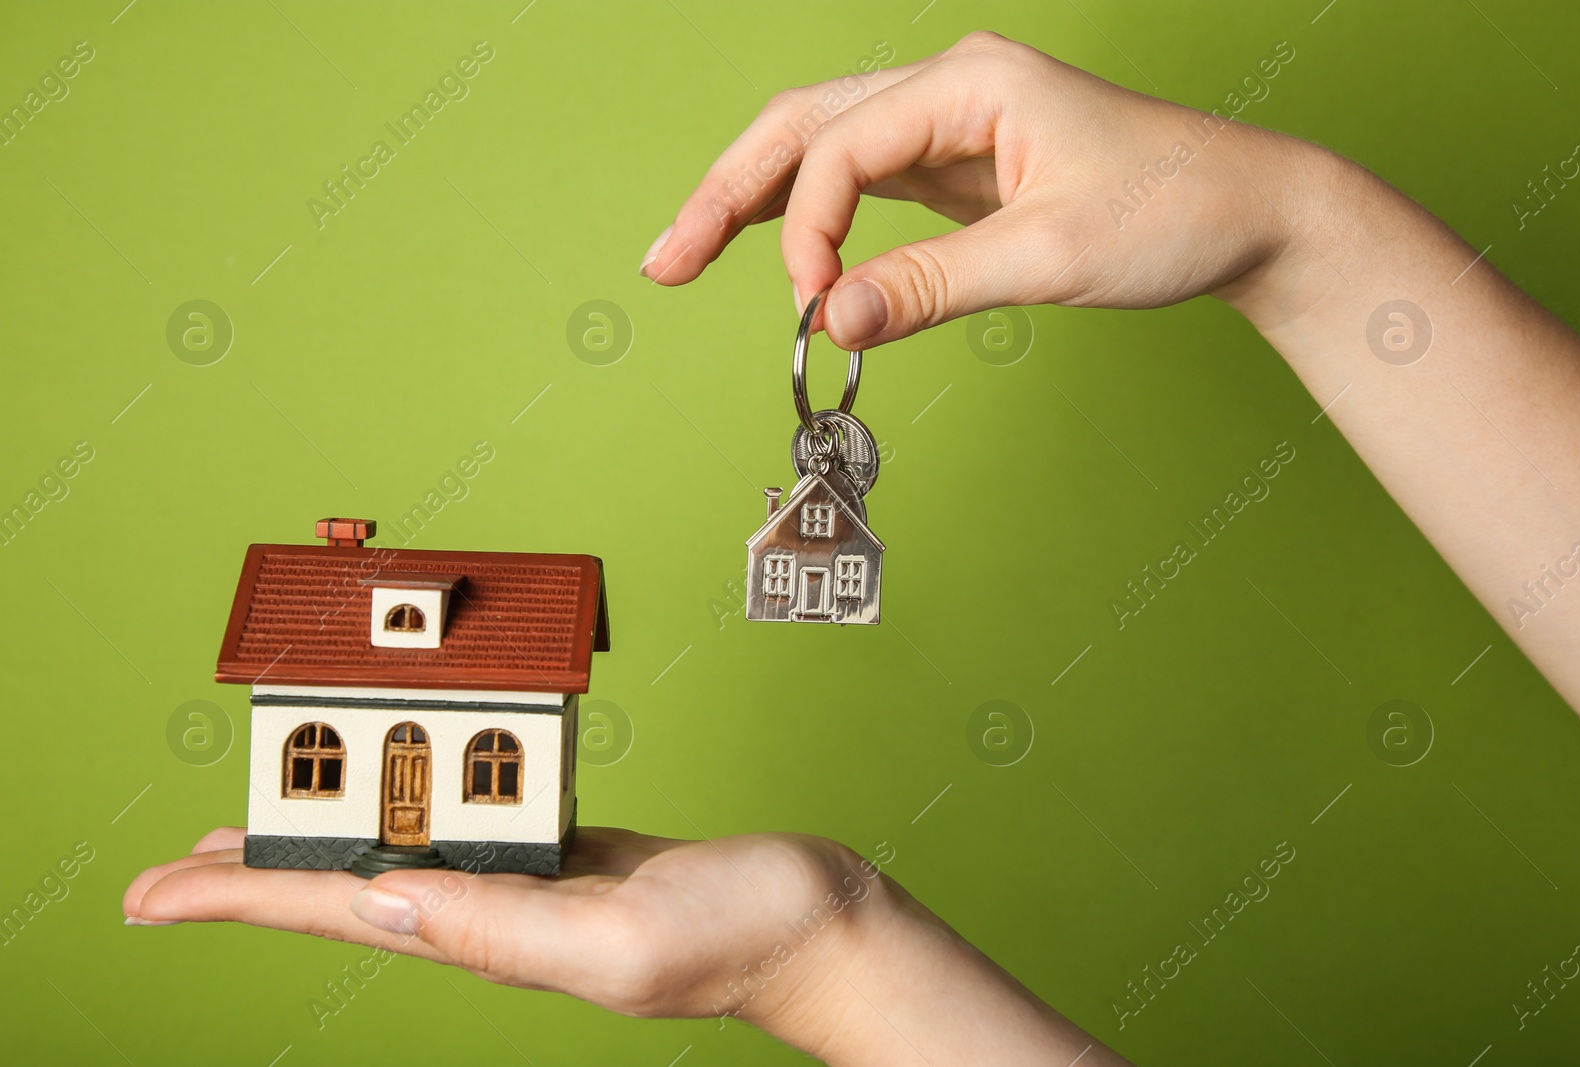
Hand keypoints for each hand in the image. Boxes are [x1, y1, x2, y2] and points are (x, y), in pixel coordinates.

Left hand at [125, 826, 881, 1032]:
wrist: (816, 922)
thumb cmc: (737, 934)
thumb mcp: (613, 934)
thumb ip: (498, 924)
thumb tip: (382, 899)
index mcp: (494, 933)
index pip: (339, 913)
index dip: (237, 899)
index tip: (150, 893)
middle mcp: (497, 915)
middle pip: (352, 888)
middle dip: (258, 877)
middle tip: (178, 865)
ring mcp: (533, 886)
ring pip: (407, 855)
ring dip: (332, 840)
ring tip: (272, 827)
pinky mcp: (572, 856)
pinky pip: (475, 824)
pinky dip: (421, 807)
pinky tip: (406, 801)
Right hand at [645, 30, 1579, 725]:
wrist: (1254, 213)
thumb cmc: (1176, 210)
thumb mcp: (1051, 254)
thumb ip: (932, 286)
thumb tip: (832, 321)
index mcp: (968, 82)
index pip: (840, 148)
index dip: (808, 232)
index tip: (816, 311)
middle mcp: (951, 88)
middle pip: (805, 126)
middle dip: (728, 193)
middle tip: (664, 261)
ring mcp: (955, 125)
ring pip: (826, 147)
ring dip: (757, 201)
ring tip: (686, 253)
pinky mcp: (966, 167)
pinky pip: (867, 181)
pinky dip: (815, 216)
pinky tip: (779, 246)